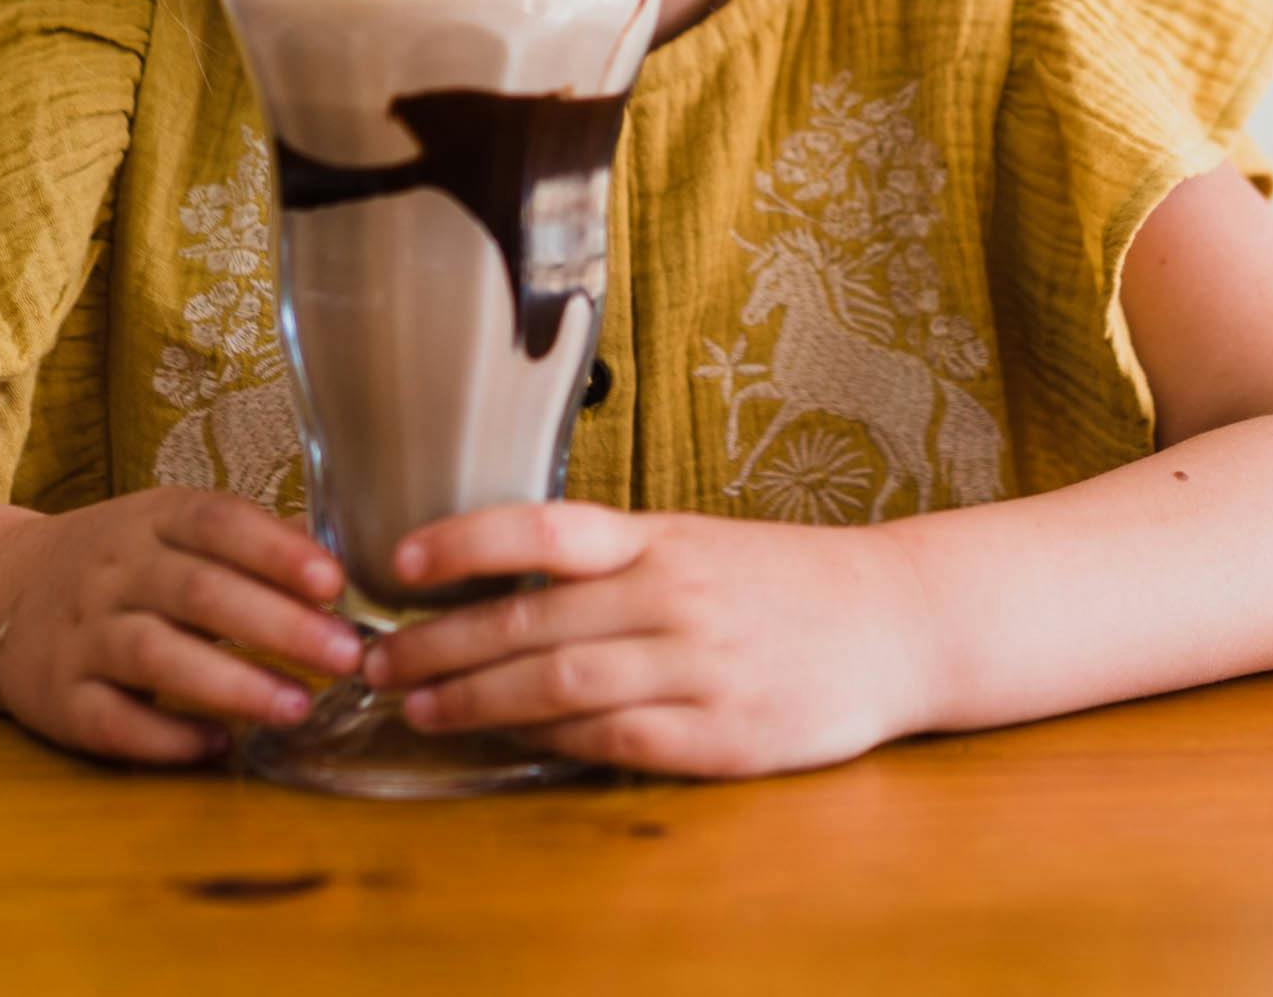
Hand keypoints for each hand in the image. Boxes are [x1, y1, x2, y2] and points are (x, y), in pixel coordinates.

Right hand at [0, 487, 368, 763]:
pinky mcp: (58, 699)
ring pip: (156, 656)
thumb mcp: (175, 530)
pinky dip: (168, 738)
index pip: (217, 522)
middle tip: (346, 657)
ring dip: (233, 684)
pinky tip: (221, 746)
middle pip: (198, 593)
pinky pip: (113, 722)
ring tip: (299, 708)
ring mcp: (81, 635)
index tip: (335, 582)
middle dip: (279, 626)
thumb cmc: (124, 565)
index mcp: (152, 520)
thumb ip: (255, 544)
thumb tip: (350, 562)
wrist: (1, 595)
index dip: (277, 551)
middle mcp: (114, 572)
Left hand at [359, 502, 937, 779]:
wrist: (896, 622)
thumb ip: (613, 561)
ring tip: (420, 708)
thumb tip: (500, 581)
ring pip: (561, 686)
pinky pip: (616, 742)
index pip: (546, 529)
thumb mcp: (699, 544)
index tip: (399, 562)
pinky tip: (516, 743)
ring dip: (478, 700)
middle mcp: (675, 596)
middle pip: (532, 623)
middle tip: (376, 663)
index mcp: (664, 540)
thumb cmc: (785, 581)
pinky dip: (555, 743)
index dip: (465, 543)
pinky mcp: (722, 735)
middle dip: (440, 647)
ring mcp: (700, 668)